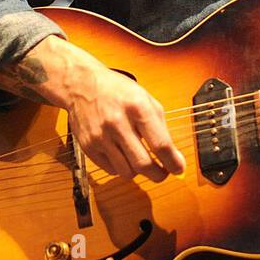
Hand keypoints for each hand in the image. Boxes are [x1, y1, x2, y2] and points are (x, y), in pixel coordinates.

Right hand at [64, 62, 185, 180]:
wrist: (81, 85)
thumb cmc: (118, 91)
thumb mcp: (146, 100)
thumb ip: (161, 127)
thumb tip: (174, 156)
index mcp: (137, 108)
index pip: (160, 144)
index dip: (173, 162)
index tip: (179, 169)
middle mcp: (118, 123)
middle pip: (143, 163)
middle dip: (158, 174)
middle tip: (163, 173)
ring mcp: (100, 136)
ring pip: (127, 172)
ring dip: (139, 171)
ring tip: (141, 161)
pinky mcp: (88, 147)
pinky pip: (111, 170)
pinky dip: (121, 168)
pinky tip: (123, 155)